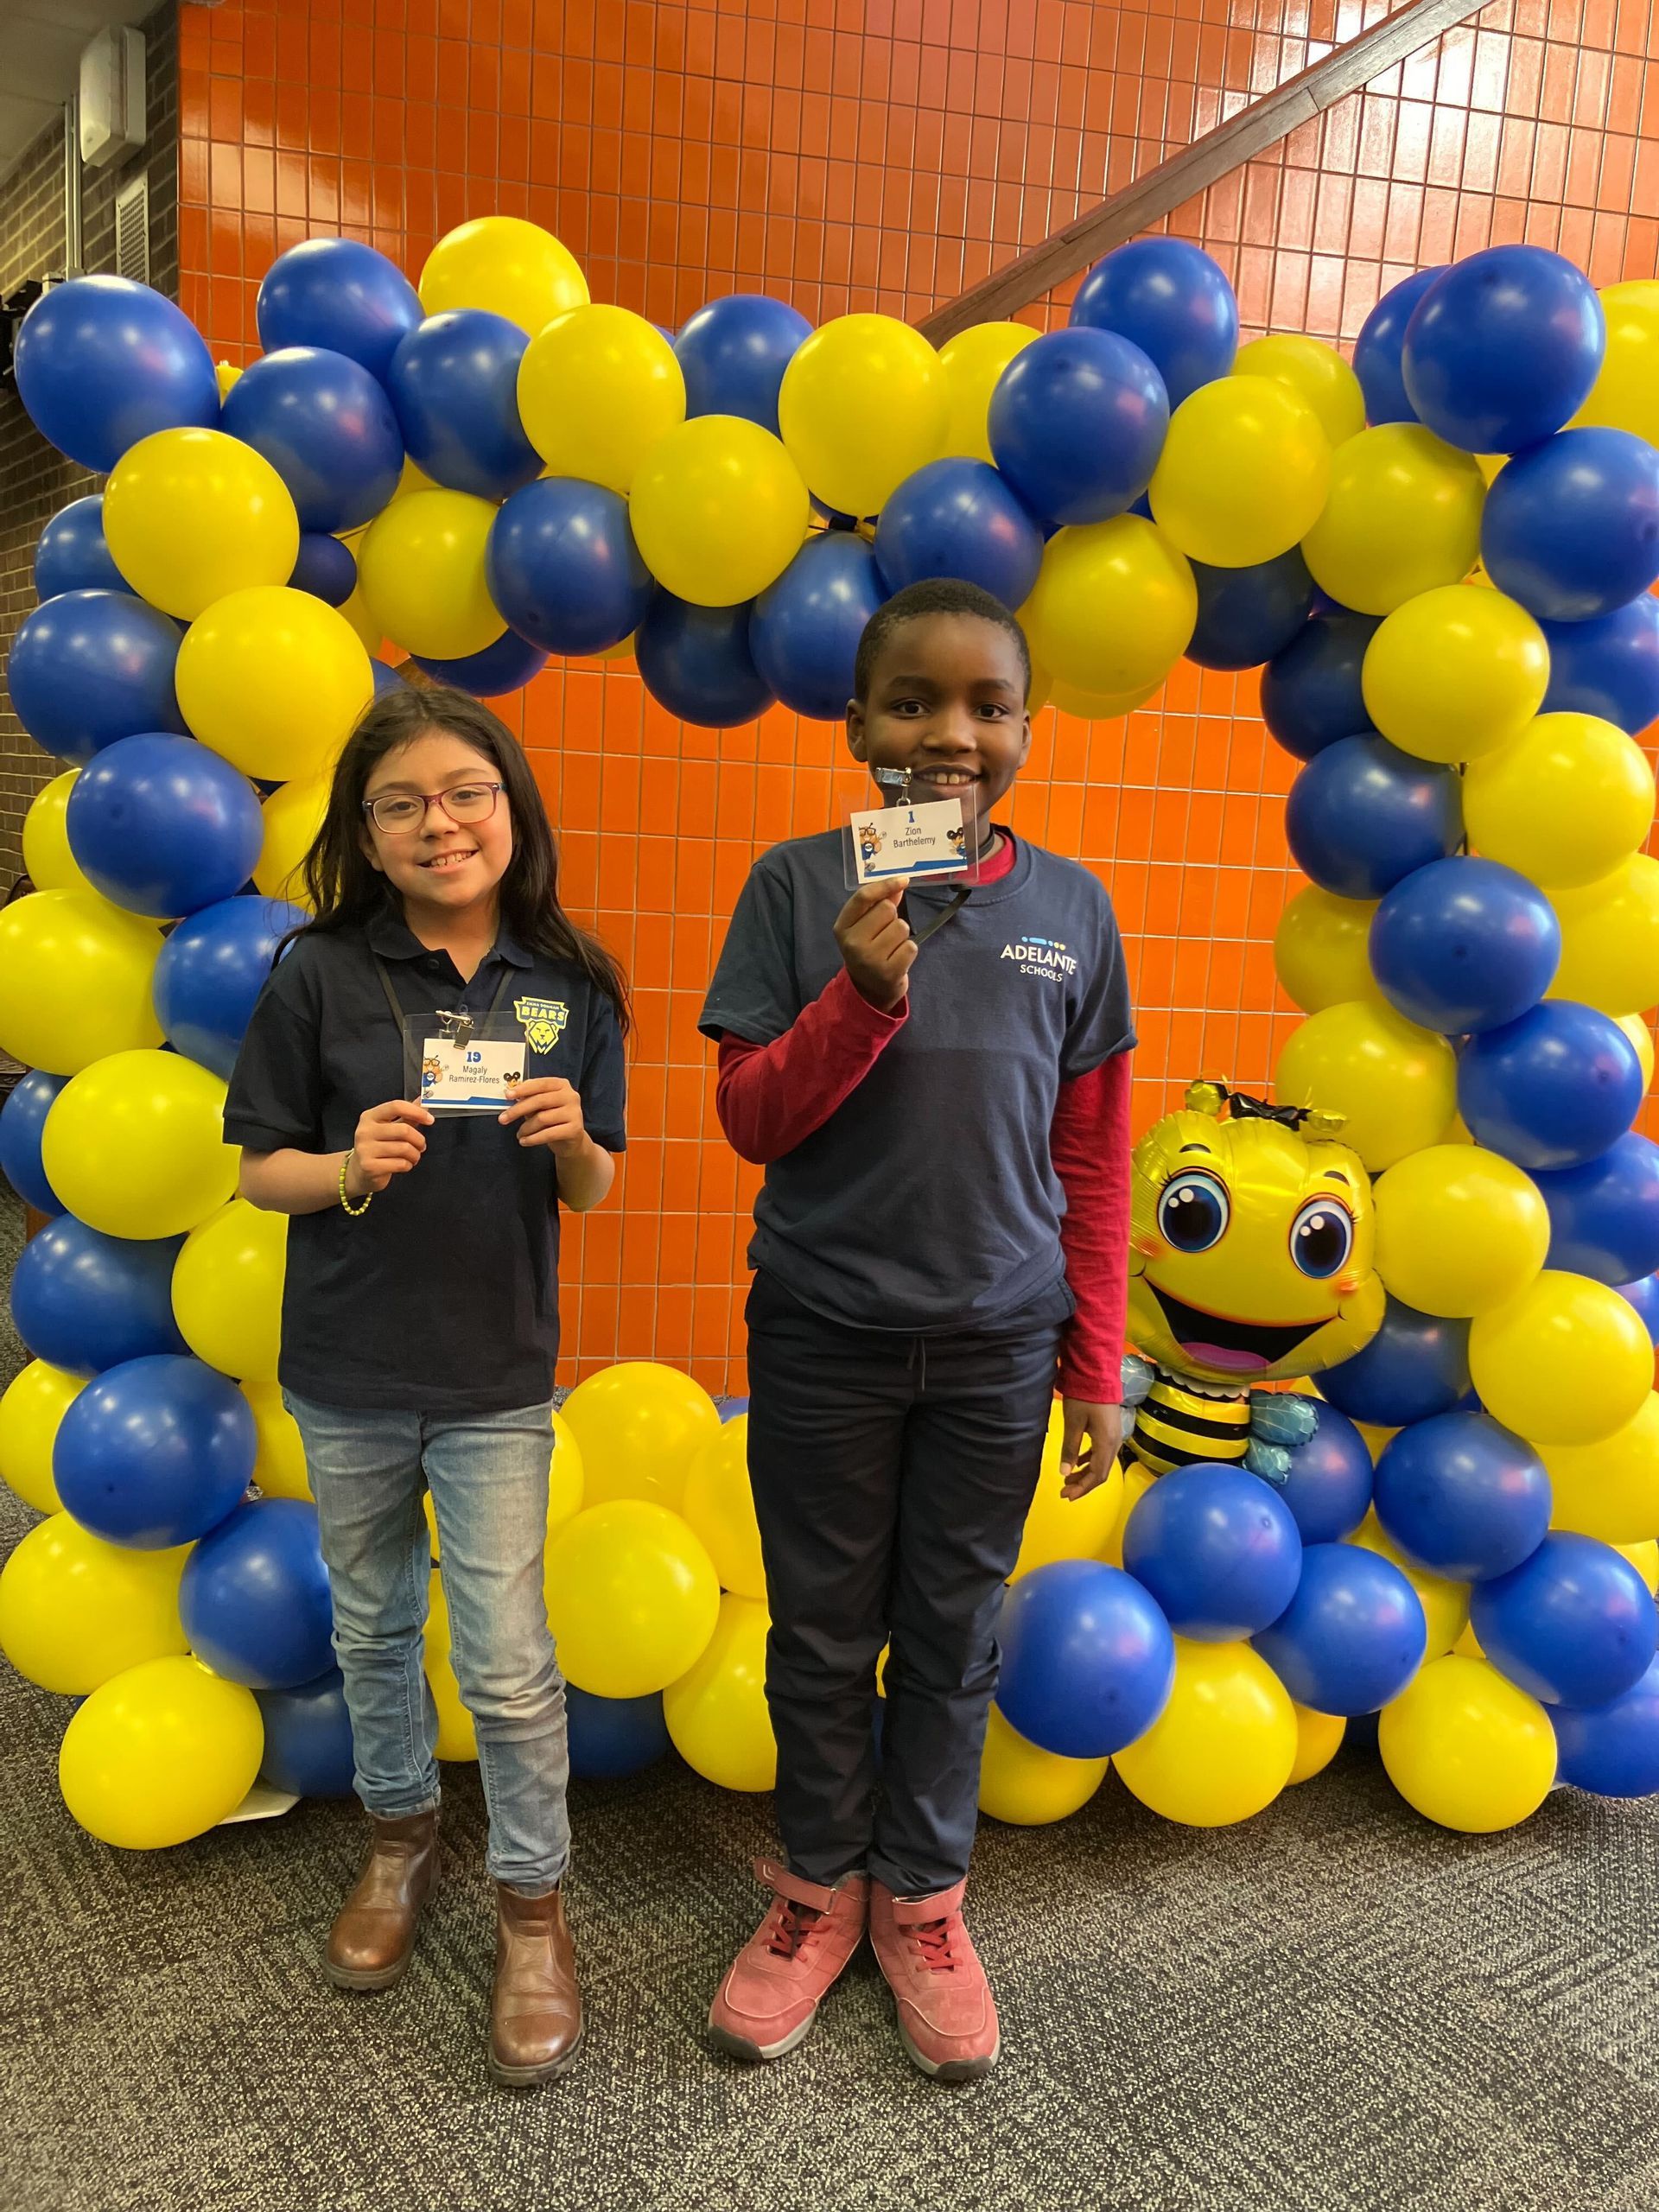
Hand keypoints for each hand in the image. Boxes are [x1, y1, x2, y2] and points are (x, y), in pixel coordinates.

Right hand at [348, 1098, 432, 1192]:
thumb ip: (405, 1115)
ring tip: (413, 1157)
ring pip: (404, 1148)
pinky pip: (400, 1164)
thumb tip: (422, 1100)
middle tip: (421, 1146)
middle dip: (419, 1140)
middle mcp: (365, 1131)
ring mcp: (365, 1149)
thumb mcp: (388, 1128)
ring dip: (415, 1155)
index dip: (417, 1112)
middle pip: (404, 1130)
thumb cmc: (378, 1147)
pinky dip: (408, 1165)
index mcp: (370, 1116)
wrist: (360, 1171)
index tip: (430, 1120)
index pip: (396, 1106)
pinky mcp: (370, 1166)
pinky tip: (404, 1165)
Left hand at [500, 1076, 587, 1154]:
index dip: (523, 1089)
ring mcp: (574, 1112)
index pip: (541, 1084)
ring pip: (542, 1118)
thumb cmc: (553, 1119)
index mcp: (561, 1085)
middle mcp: (571, 1096)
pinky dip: (533, 1139)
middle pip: (540, 1100)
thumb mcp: (541, 1106)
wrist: (571, 1141)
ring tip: (519, 1134)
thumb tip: (510, 1094)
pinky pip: (548, 1134)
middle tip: (502, 1119)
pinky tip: (524, 1141)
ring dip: (526, 1128)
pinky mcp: (575, 1129)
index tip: (507, 1095)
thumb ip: (529, 1099)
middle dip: (518, 1110)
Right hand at [834, 878, 915, 1011]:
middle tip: (884, 935)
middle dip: (892, 918)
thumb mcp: (864, 927)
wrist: (869, 991)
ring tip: (891, 948)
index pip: (864, 897)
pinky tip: (897, 959)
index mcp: (842, 927)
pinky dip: (908, 951)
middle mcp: (852, 943)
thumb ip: (879, 904)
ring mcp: (869, 959)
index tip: (903, 880)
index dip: (885, 885)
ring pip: (901, 927)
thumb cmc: (868, 951)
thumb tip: (899, 884)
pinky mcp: (888, 972)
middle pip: (887, 909)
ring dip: (901, 936)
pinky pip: (911, 946)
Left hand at [1058, 1399, 1124, 1500]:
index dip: (1083, 1488)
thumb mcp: (1073, 1423)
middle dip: (1083, 1484)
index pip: (1098, 1475)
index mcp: (1106, 1443)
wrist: (1098, 1374)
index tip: (1067, 1496)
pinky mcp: (1110, 1430)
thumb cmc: (1084, 1397)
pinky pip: (1101, 1453)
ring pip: (1101, 1463)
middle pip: (1101, 1472)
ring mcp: (1114, 1436)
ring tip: (1068, 1480)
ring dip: (1086, 1473)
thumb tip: (1065, 1473)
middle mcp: (1114, 1443)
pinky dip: (1089, 1461)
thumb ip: (1070, 1449)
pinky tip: (1078, 1462)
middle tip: (1064, 1492)